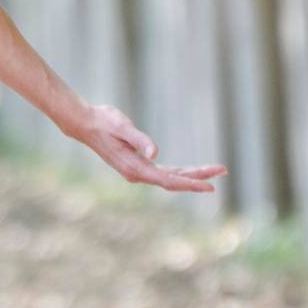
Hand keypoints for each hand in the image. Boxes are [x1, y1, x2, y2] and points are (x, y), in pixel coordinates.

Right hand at [70, 103, 226, 192]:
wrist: (84, 123)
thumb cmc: (103, 121)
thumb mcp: (122, 126)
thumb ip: (138, 139)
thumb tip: (155, 153)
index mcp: (135, 168)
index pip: (170, 180)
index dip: (191, 183)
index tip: (211, 185)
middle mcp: (137, 174)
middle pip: (174, 180)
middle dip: (198, 177)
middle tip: (223, 170)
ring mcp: (137, 171)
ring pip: (170, 177)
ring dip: (191, 175)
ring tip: (214, 171)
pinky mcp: (137, 165)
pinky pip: (164, 173)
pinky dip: (180, 173)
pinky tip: (190, 172)